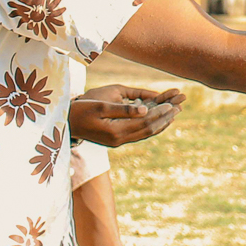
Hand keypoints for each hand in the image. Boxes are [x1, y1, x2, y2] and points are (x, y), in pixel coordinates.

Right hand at [69, 86, 185, 146]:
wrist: (65, 123)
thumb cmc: (81, 110)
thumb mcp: (101, 106)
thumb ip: (124, 109)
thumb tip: (144, 109)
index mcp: (116, 132)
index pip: (146, 123)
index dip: (161, 113)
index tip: (174, 104)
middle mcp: (119, 140)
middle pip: (149, 130)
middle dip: (165, 118)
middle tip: (180, 107)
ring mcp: (117, 141)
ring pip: (145, 133)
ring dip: (160, 123)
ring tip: (174, 113)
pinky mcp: (115, 139)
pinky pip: (138, 133)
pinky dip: (150, 126)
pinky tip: (157, 120)